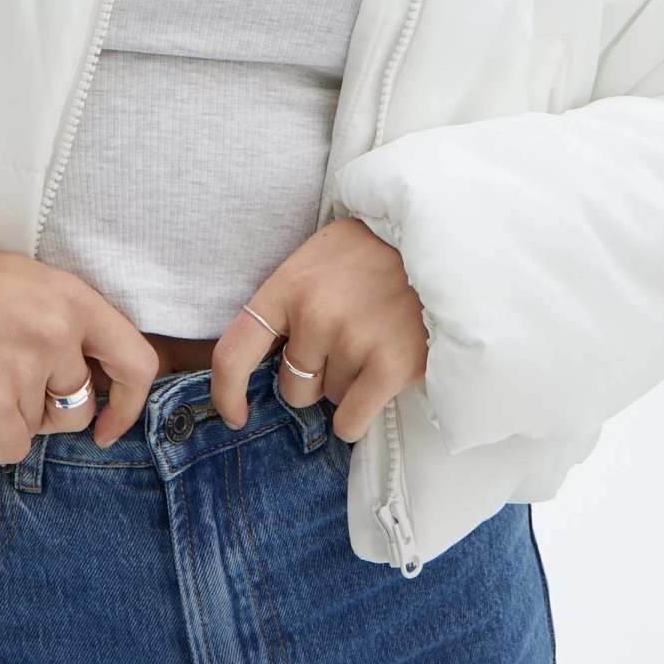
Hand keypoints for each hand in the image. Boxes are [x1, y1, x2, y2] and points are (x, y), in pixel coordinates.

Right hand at [0, 249, 160, 463]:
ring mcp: (25, 368)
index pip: (136, 362)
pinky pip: (12, 449)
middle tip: (12, 389)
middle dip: (50, 410)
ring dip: (14, 421)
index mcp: (74, 300)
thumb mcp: (29, 282)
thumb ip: (65, 318)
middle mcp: (58, 333)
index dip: (130, 402)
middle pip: (80, 406)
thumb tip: (90, 371)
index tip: (111, 423)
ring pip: (39, 428)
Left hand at [209, 216, 427, 441]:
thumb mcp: (317, 259)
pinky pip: (350, 422)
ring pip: (330, 398)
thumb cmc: (372, 254)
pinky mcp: (390, 364)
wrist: (436, 241)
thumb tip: (268, 362)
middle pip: (292, 385)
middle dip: (316, 375)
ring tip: (376, 339)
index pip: (235, 351)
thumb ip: (289, 303)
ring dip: (349, 382)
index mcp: (287, 286)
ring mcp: (352, 340)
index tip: (234, 414)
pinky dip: (358, 417)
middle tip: (349, 339)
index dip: (227, 391)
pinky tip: (377, 384)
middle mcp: (314, 315)